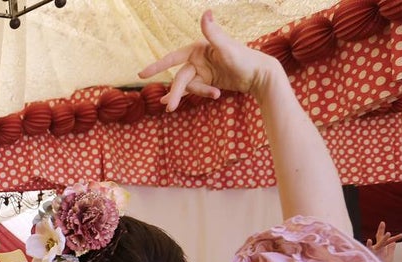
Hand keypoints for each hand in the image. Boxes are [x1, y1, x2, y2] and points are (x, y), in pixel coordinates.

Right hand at [139, 11, 282, 111]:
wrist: (260, 74)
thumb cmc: (245, 58)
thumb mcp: (228, 47)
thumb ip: (213, 32)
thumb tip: (206, 13)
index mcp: (198, 48)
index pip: (172, 58)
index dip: (156, 66)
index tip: (141, 75)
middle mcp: (198, 59)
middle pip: (181, 78)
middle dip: (176, 92)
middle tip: (170, 108)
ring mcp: (202, 71)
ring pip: (189, 86)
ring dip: (198, 93)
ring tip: (213, 95)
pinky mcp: (208, 81)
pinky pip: (196, 90)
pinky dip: (192, 95)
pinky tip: (175, 104)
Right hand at [366, 221, 401, 261]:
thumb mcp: (389, 258)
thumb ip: (391, 250)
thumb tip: (394, 242)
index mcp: (381, 249)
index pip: (388, 241)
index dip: (395, 238)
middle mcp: (377, 248)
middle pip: (381, 238)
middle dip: (381, 230)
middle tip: (382, 222)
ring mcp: (373, 251)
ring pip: (380, 244)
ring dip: (384, 239)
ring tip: (388, 234)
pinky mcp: (370, 255)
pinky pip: (369, 250)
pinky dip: (368, 245)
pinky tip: (369, 241)